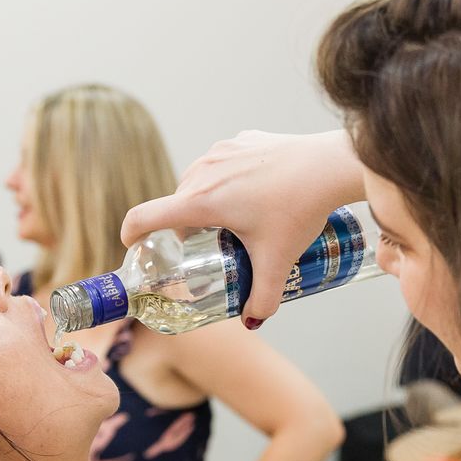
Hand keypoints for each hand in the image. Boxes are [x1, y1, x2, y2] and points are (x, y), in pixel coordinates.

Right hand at [120, 130, 362, 326]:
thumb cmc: (299, 210)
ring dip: (205, 202)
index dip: (131, 234)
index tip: (133, 246)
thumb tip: (253, 320)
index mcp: (200, 201)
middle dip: (183, 228)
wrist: (329, 166)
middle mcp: (203, 172)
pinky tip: (254, 195)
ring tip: (232, 222)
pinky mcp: (242, 140)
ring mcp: (222, 151)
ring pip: (198, 181)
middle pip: (176, 204)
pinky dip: (228, 181)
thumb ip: (262, 299)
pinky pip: (222, 164)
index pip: (144, 216)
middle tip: (204, 248)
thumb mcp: (277, 262)